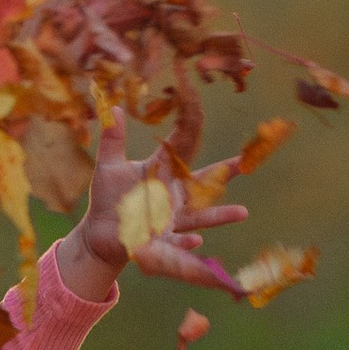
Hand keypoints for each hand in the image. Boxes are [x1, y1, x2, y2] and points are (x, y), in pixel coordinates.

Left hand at [69, 120, 246, 303]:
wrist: (100, 232)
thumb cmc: (107, 199)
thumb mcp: (108, 167)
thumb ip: (113, 140)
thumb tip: (112, 107)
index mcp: (162, 172)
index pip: (181, 149)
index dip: (190, 131)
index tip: (203, 114)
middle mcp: (172, 194)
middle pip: (203, 181)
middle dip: (226, 172)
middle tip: (248, 162)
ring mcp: (169, 218)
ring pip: (198, 215)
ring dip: (219, 215)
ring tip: (242, 212)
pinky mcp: (160, 240)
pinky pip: (176, 242)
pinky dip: (186, 242)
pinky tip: (197, 241)